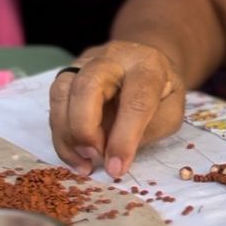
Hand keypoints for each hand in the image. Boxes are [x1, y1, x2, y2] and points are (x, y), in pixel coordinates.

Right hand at [49, 41, 185, 177]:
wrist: (144, 61)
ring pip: (62, 91)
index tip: (116, 168)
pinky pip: (55, 102)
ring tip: (84, 162)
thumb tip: (114, 155)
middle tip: (95, 158)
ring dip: (67, 133)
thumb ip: (148, 130)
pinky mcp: (69, 71)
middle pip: (88, 85)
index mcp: (148, 65)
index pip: (136, 98)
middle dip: (85, 128)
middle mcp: (114, 57)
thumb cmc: (160, 91)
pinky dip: (60, 134)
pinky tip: (75, 155)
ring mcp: (87, 61)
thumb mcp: (170, 112)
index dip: (125, 137)